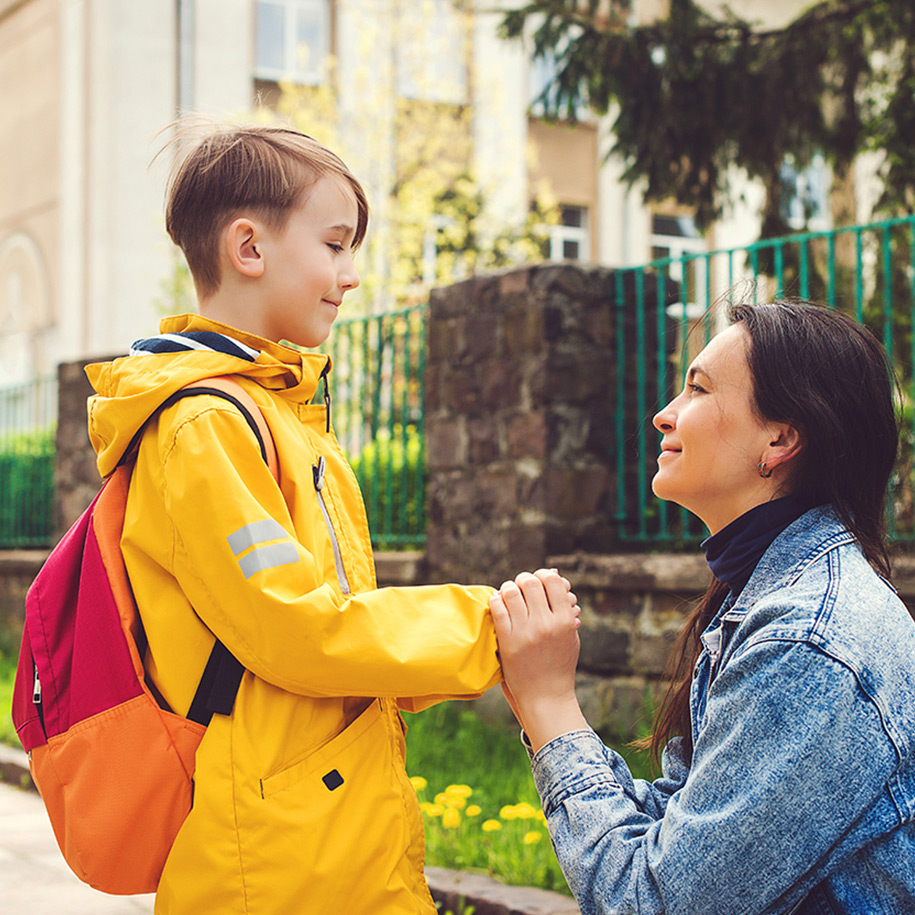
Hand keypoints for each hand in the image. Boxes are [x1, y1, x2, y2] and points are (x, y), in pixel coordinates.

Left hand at [490, 569, 586, 751]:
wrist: (546, 697)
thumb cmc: (559, 664)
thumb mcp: (570, 635)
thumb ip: (564, 607)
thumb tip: (555, 574)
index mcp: (565, 621)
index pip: (552, 581)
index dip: (544, 575)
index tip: (539, 579)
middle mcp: (546, 624)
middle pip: (530, 582)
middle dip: (524, 579)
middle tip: (521, 585)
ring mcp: (526, 633)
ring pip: (512, 592)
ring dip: (509, 588)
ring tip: (509, 594)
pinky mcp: (508, 641)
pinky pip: (498, 609)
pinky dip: (497, 600)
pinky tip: (499, 604)